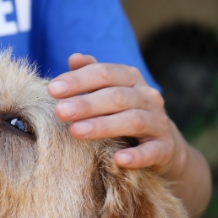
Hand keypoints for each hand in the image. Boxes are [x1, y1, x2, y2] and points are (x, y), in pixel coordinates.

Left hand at [48, 54, 187, 176]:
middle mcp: (148, 97)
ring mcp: (159, 122)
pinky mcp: (165, 148)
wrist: (165, 145)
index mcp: (131, 79)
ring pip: (133, 120)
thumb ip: (93, 75)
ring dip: (103, 126)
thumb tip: (74, 58)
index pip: (104, 73)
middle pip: (116, 96)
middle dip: (86, 103)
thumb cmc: (126, 114)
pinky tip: (118, 159)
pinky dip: (136, 155)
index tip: (52, 89)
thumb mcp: (111, 92)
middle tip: (60, 111)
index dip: (78, 80)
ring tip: (76, 132)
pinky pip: (152, 151)